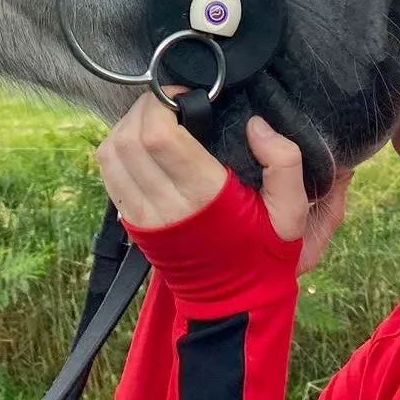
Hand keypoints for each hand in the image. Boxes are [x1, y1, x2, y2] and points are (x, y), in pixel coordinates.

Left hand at [95, 98, 350, 256]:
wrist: (234, 305)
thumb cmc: (264, 254)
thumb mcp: (292, 212)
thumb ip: (283, 162)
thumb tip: (257, 125)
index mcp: (205, 197)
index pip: (158, 136)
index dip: (163, 103)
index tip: (184, 95)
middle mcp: (165, 206)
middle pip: (129, 138)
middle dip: (145, 108)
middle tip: (170, 102)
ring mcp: (142, 217)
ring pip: (110, 153)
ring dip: (127, 125)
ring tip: (156, 120)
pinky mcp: (131, 223)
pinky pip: (108, 174)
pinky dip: (118, 149)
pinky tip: (143, 145)